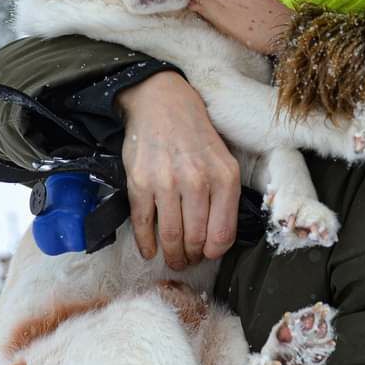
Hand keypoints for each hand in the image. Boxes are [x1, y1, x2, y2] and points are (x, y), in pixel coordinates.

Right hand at [117, 71, 240, 268]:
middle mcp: (197, 181)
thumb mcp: (223, 160)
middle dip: (190, 258)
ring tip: (171, 258)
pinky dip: (146, 244)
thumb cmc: (195, 135)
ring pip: (171, 237)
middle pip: (195, 240)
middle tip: (186, 261)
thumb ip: (225, 197)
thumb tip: (216, 240)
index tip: (206, 255)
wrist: (162, 103)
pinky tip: (149, 250)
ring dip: (171, 256)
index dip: (213, 253)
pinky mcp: (140, 182)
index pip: (222, 235)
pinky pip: (143, 224)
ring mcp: (166, 182)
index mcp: (224, 178)